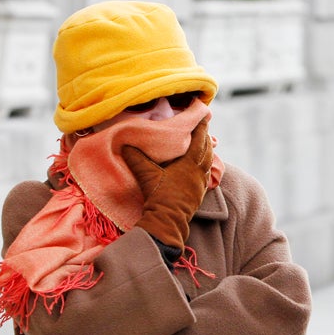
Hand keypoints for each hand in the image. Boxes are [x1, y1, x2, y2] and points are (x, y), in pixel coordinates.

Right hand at [121, 118, 212, 249]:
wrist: (168, 221)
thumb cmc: (158, 196)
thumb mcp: (145, 174)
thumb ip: (135, 158)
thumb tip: (124, 144)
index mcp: (190, 163)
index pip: (200, 139)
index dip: (202, 126)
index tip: (204, 114)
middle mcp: (199, 171)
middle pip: (207, 148)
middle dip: (206, 135)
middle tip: (203, 124)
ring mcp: (202, 182)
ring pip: (209, 161)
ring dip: (207, 149)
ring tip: (204, 141)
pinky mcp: (201, 192)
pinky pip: (207, 172)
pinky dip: (206, 163)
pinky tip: (201, 164)